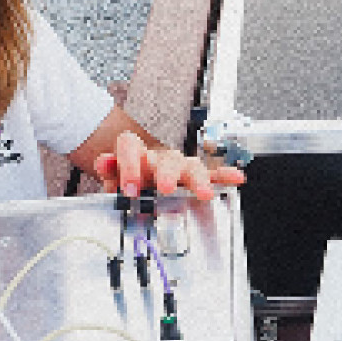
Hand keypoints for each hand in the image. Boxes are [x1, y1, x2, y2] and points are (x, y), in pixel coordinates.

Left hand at [93, 130, 245, 199]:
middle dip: (168, 174)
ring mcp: (179, 166)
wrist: (136, 170)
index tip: (129, 189)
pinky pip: (212, 175)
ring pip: (191, 167)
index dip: (129, 165)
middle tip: (165, 188)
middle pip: (167, 159)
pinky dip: (224, 176)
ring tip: (204, 194)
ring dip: (198, 180)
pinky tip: (238, 179)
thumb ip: (109, 169)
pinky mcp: (193, 176)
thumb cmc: (126, 173)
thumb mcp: (111, 174)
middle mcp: (160, 157)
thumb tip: (103, 163)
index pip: (132, 146)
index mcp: (136, 152)